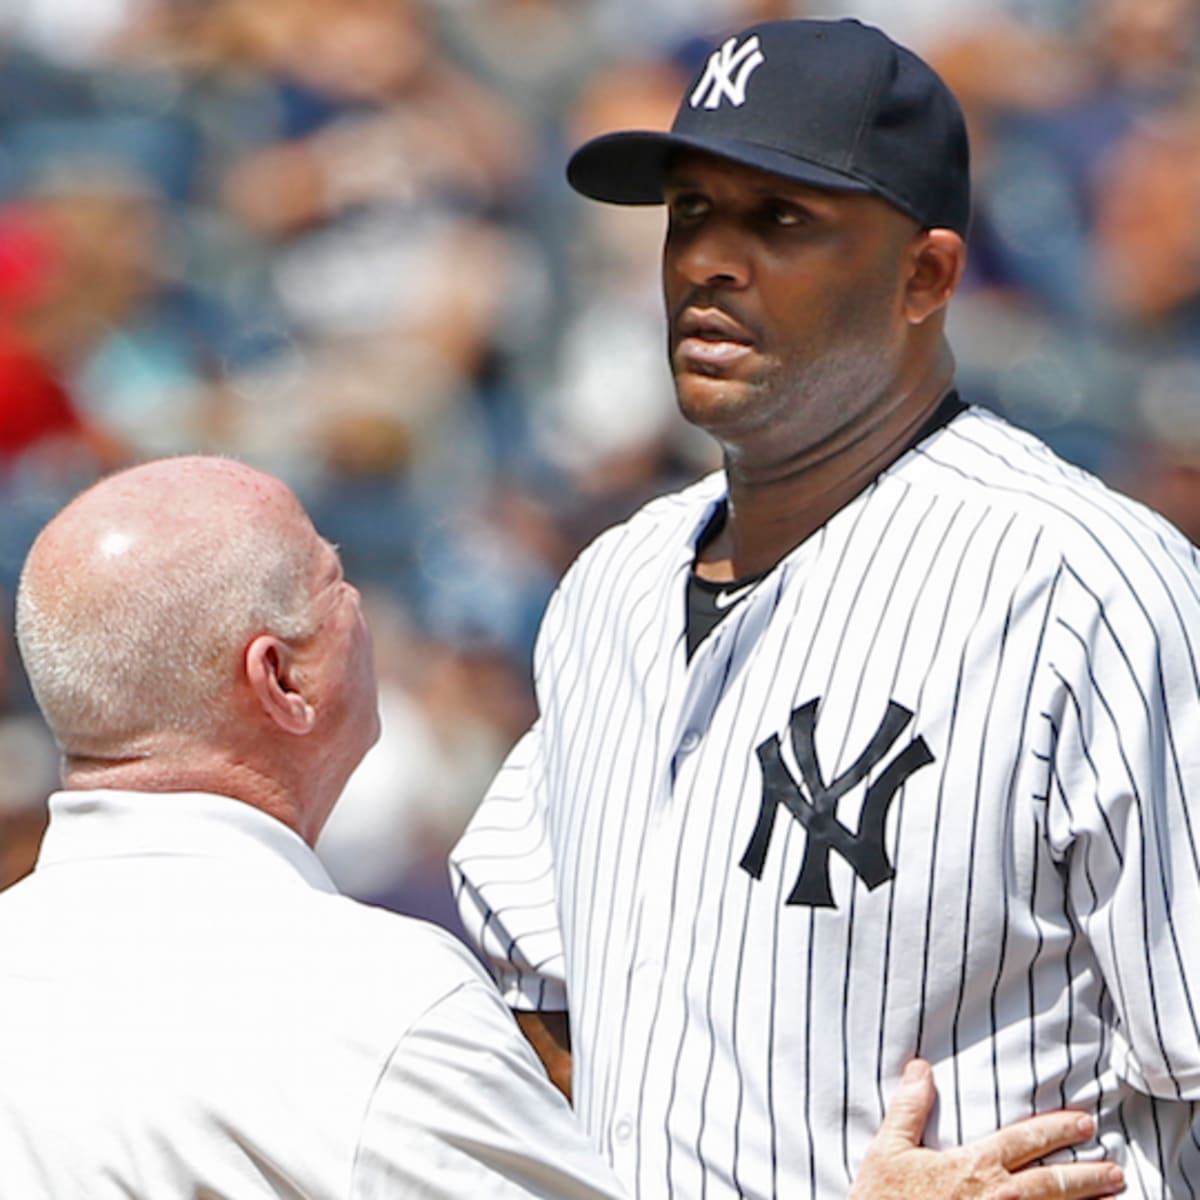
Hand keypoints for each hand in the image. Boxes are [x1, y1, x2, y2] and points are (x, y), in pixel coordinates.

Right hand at [849, 1059, 1124, 1198]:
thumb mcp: (887, 1150)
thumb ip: (909, 1108)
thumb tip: (920, 1067)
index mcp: (973, 1166)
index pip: (1025, 1140)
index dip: (1058, 1129)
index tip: (1085, 1122)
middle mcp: (997, 1197)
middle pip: (1053, 1182)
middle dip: (1087, 1174)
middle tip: (1114, 1168)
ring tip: (1112, 1197)